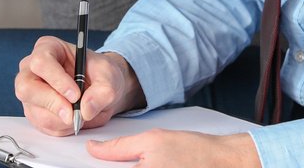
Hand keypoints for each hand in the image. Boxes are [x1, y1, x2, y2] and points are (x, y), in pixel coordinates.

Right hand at [14, 36, 144, 134]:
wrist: (101, 90)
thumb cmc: (100, 74)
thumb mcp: (109, 76)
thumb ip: (102, 91)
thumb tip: (86, 108)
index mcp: (48, 48)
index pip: (41, 62)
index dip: (56, 80)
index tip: (75, 95)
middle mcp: (32, 69)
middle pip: (26, 87)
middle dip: (52, 103)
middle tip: (73, 114)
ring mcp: (31, 92)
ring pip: (35, 111)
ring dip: (60, 119)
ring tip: (80, 115)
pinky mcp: (34, 112)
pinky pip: (42, 125)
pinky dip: (61, 128)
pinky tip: (74, 119)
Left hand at [87, 129, 259, 167]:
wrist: (222, 161)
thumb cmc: (192, 150)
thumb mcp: (152, 140)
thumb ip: (119, 147)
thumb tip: (93, 148)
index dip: (94, 165)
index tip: (81, 161)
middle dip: (112, 167)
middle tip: (134, 156)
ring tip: (144, 159)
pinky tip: (148, 164)